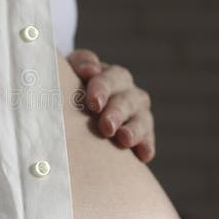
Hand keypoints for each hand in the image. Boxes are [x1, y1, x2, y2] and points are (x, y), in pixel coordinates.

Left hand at [66, 48, 155, 162]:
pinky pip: (148, 138)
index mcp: (111, 76)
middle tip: (107, 126)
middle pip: (127, 100)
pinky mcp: (143, 133)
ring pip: (142, 118)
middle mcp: (128, 92)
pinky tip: (144, 155)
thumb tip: (91, 69)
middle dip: (117, 113)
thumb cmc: (71, 87)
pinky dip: (146, 145)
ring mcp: (137, 113)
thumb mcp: (72, 70)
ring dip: (134, 129)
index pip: (109, 79)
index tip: (93, 102)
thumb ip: (81, 64)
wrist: (77, 105)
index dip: (101, 89)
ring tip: (125, 139)